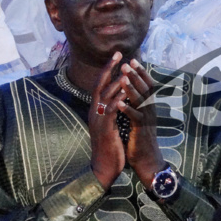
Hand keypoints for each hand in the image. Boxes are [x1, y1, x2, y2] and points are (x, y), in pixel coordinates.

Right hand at [90, 52, 127, 188]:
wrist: (104, 167)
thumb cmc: (110, 146)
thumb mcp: (110, 124)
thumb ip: (112, 110)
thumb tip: (119, 96)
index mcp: (97, 110)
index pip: (100, 85)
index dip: (108, 69)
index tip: (117, 56)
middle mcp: (95, 112)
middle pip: (99, 85)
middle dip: (109, 69)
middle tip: (118, 54)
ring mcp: (98, 120)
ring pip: (105, 96)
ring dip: (115, 82)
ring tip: (124, 70)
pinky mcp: (105, 129)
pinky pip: (111, 112)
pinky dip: (117, 101)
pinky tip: (125, 94)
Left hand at [118, 58, 165, 183]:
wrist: (148, 160)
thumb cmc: (140, 139)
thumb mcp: (139, 118)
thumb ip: (137, 104)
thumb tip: (130, 90)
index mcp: (150, 106)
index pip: (147, 85)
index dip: (140, 72)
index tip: (132, 60)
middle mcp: (150, 110)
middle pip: (144, 88)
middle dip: (135, 75)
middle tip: (126, 63)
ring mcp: (147, 120)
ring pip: (140, 101)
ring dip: (131, 88)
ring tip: (122, 77)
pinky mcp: (141, 130)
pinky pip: (135, 118)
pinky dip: (127, 109)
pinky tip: (119, 103)